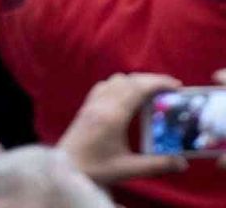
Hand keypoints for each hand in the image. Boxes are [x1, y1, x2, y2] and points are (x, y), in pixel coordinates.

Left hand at [57, 73, 186, 186]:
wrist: (65, 168)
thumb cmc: (96, 169)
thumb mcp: (129, 169)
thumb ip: (157, 165)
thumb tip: (183, 162)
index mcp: (112, 116)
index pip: (138, 88)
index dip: (158, 83)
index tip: (176, 86)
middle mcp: (101, 105)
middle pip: (129, 80)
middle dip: (152, 80)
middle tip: (171, 88)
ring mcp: (91, 104)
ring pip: (115, 80)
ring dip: (136, 81)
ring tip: (153, 92)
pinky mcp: (86, 108)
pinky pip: (104, 86)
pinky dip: (120, 84)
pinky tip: (128, 96)